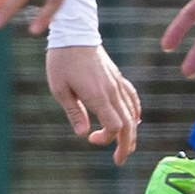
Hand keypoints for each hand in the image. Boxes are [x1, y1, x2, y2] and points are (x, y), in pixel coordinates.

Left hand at [45, 44, 141, 165]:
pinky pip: (132, 98)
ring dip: (131, 132)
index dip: (106, 139)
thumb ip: (73, 111)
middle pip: (128, 124)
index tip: (90, 139)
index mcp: (98, 95)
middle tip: (119, 160)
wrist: (74, 32)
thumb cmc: (62, 60)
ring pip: (132, 112)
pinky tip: (134, 121)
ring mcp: (117, 83)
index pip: (114, 126)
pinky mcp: (117, 77)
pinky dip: (135, 112)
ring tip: (126, 146)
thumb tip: (83, 133)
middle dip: (126, 144)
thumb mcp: (59, 88)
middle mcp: (112, 90)